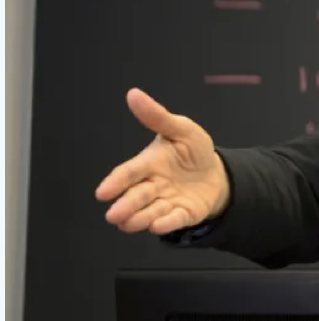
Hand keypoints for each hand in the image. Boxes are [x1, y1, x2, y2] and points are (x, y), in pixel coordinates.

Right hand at [95, 88, 229, 234]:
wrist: (216, 172)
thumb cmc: (192, 150)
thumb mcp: (181, 129)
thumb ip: (158, 116)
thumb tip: (134, 94)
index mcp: (149, 163)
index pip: (129, 172)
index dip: (116, 182)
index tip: (102, 193)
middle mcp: (154, 185)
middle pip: (137, 196)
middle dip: (125, 205)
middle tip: (113, 215)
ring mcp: (167, 201)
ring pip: (150, 211)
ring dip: (139, 218)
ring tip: (128, 224)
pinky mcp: (183, 214)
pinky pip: (174, 219)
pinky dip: (166, 223)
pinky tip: (158, 226)